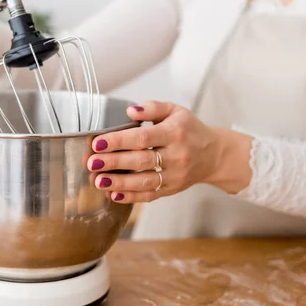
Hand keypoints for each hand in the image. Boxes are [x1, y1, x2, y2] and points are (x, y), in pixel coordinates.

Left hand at [87, 101, 252, 203]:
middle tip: (92, 163)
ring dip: (119, 182)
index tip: (98, 142)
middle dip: (114, 162)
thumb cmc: (189, 130)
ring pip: (145, 181)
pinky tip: (113, 194)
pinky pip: (150, 195)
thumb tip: (130, 111)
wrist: (213, 154)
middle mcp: (176, 155)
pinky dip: (131, 196)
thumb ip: (152, 108)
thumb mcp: (175, 111)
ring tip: (98, 181)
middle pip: (141, 160)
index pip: (143, 137)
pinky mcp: (172, 189)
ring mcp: (175, 175)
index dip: (119, 141)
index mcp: (175, 132)